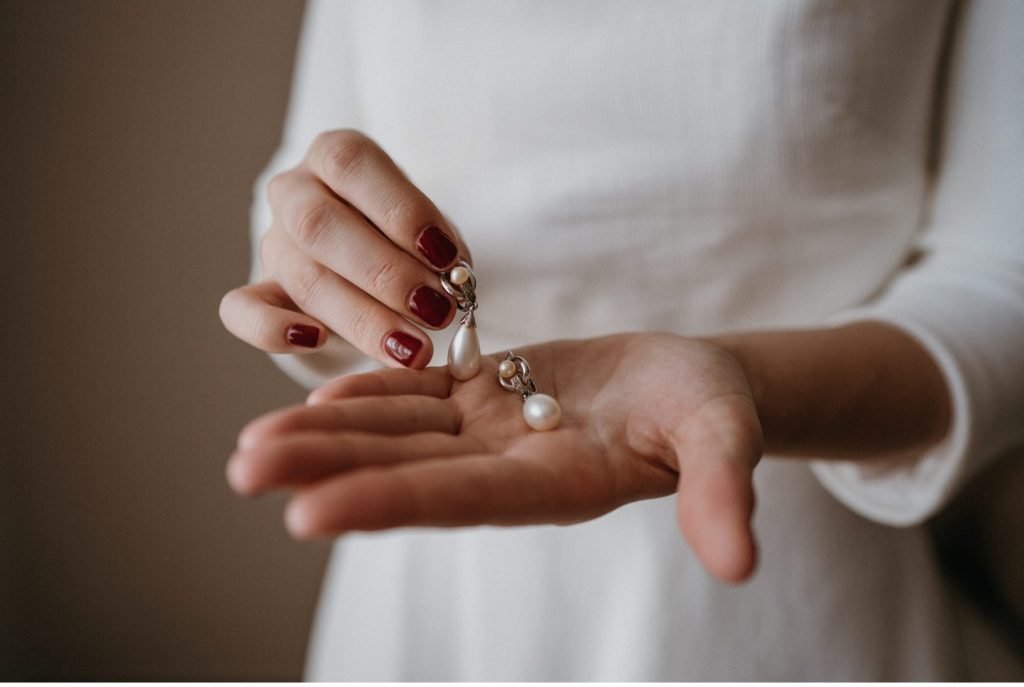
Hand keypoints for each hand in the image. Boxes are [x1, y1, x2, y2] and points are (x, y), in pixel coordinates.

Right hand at [219, 129, 467, 367]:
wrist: (371, 255)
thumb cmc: (406, 236)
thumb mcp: (428, 227)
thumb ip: (437, 249)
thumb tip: (451, 284)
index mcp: (333, 156)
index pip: (352, 165)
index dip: (399, 209)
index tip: (445, 255)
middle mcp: (294, 193)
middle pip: (320, 224)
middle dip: (384, 273)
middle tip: (435, 310)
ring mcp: (273, 244)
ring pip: (302, 276)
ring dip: (362, 317)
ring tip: (413, 348)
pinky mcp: (259, 293)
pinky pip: (243, 310)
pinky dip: (273, 329)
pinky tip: (316, 340)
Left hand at [228, 333, 762, 582]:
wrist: (688, 381)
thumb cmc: (712, 407)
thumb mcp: (724, 438)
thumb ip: (721, 492)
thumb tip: (743, 563)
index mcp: (557, 486)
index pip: (461, 501)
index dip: (387, 505)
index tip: (307, 515)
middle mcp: (508, 467)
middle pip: (405, 472)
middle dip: (326, 471)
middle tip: (243, 469)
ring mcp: (491, 433)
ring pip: (398, 435)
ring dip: (326, 437)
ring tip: (252, 445)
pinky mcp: (486, 395)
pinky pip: (419, 397)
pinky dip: (370, 396)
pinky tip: (320, 396)